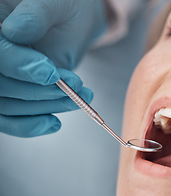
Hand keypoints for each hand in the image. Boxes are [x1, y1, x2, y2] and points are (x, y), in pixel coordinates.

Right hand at [0, 0, 106, 136]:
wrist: (72, 24)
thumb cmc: (64, 10)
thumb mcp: (56, 4)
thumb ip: (36, 14)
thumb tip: (14, 31)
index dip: (19, 66)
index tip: (51, 74)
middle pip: (0, 84)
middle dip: (39, 91)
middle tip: (76, 87)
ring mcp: (1, 77)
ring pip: (7, 105)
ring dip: (45, 107)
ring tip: (80, 98)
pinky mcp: (12, 95)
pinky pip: (9, 119)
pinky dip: (30, 126)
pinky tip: (54, 123)